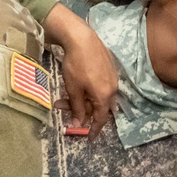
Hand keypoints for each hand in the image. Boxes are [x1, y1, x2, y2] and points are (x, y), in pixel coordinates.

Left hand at [44, 5, 117, 138]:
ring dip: (82, 98)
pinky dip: (89, 89)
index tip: (89, 138)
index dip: (94, 129)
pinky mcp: (109, 67)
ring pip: (98, 95)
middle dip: (82, 110)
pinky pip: (101, 85)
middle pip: (99, 106)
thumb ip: (77, 108)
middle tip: (63, 107)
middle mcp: (113, 88)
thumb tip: (78, 124)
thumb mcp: (73, 89)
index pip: (101, 118)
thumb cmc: (76, 66)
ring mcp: (112, 76)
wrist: (82, 38)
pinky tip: (78, 85)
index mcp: (105, 96)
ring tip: (64, 95)